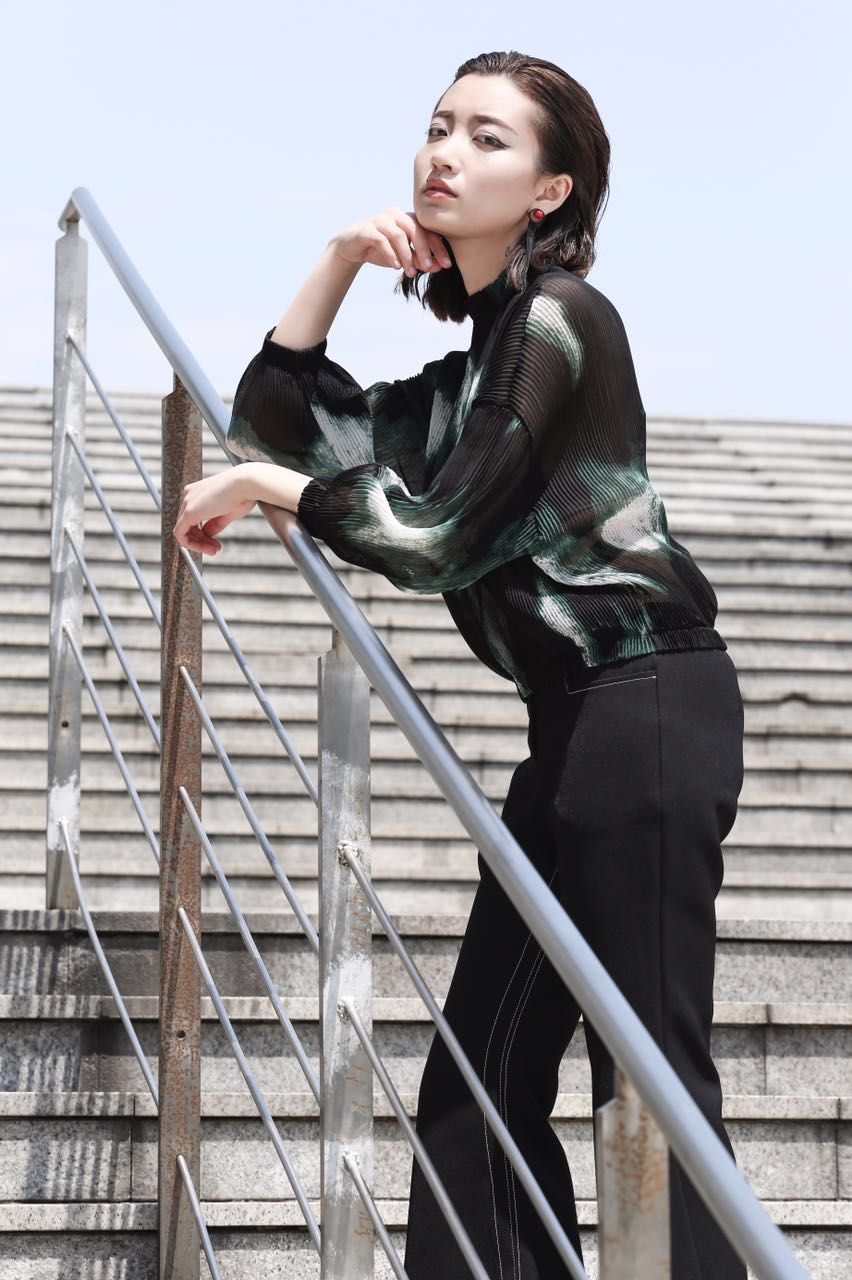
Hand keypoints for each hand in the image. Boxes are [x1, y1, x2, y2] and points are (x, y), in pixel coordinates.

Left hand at [173, 467, 255, 554]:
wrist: (248, 483)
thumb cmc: (244, 493)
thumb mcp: (228, 512)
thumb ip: (214, 524)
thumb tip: (207, 534)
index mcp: (198, 492)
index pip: (193, 518)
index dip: (203, 534)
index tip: (215, 543)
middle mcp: (190, 495)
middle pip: (187, 525)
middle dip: (201, 541)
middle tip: (215, 549)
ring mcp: (188, 502)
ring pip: (182, 530)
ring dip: (197, 545)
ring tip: (214, 550)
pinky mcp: (190, 512)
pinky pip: (180, 534)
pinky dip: (191, 545)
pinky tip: (205, 549)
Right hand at [331, 207, 452, 276]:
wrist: (353, 249)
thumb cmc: (382, 251)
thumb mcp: (404, 258)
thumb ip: (420, 260)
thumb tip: (439, 267)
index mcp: (408, 219)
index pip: (428, 231)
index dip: (439, 247)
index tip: (447, 264)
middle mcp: (396, 215)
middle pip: (415, 230)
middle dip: (424, 250)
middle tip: (429, 268)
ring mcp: (381, 220)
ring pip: (399, 235)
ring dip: (407, 256)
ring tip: (411, 272)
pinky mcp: (368, 229)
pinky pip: (382, 240)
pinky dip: (391, 254)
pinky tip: (396, 266)